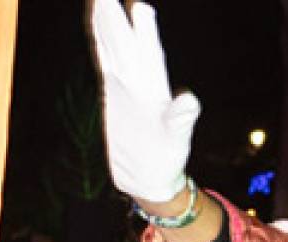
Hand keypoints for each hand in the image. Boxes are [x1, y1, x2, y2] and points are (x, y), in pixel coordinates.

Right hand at [91, 0, 199, 204]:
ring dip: (108, 23)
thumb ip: (181, 120)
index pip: (150, 55)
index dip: (145, 32)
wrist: (150, 178)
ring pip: (116, 47)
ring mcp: (127, 86)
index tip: (140, 6)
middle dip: (118, 17)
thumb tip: (189, 101)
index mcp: (156, 90)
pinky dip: (101, 43)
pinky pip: (106, 61)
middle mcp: (142, 82)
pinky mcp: (114, 94)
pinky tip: (98, 28)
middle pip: (128, 44)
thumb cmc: (167, 161)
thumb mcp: (175, 141)